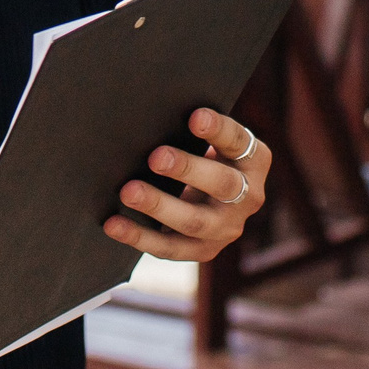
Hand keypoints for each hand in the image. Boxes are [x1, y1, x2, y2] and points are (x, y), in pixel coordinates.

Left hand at [102, 108, 270, 263]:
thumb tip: (154, 118)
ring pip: (194, 221)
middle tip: (155, 157)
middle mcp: (249, 197)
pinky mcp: (204, 251)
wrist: (215, 199)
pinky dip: (139, 236)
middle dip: (187, 170)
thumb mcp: (211, 141)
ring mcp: (227, 229)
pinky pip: (170, 248)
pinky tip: (114, 224)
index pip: (238, 142)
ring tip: (128, 192)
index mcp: (254, 161)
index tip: (195, 117)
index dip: (219, 129)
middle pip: (222, 184)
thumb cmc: (205, 156)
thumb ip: (194, 131)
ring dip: (159, 206)